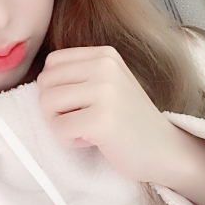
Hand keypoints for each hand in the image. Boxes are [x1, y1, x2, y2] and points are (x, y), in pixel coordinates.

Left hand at [37, 46, 183, 182]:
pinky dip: (70, 140)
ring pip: (47, 103)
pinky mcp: (101, 120)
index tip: (78, 102)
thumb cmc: (128, 119)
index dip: (55, 86)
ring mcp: (104, 92)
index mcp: (104, 54)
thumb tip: (40, 80)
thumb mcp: (107, 82)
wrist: (165, 150)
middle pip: (45, 82)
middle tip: (81, 118)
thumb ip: (78, 74)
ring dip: (61, 123)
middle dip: (54, 106)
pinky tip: (94, 140)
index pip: (52, 62)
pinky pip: (59, 128)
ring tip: (87, 128)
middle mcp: (104, 66)